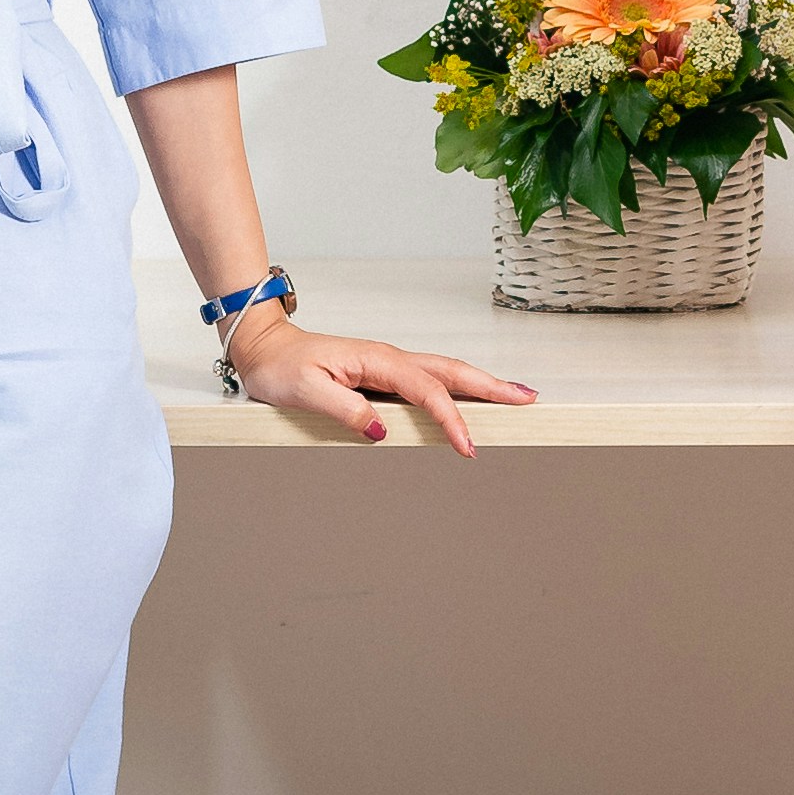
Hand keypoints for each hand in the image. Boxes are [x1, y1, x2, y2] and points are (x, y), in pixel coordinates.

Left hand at [223, 305, 536, 456]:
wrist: (265, 347)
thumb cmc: (282, 368)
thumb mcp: (306, 391)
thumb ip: (344, 409)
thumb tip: (381, 430)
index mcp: (376, 360)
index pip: (426, 391)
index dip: (451, 419)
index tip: (468, 446)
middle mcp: (389, 359)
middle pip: (451, 371)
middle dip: (491, 386)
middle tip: (528, 400)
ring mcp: (388, 365)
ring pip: (444, 373)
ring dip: (480, 384)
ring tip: (513, 396)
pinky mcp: (383, 374)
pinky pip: (429, 381)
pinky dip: (456, 387)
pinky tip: (467, 397)